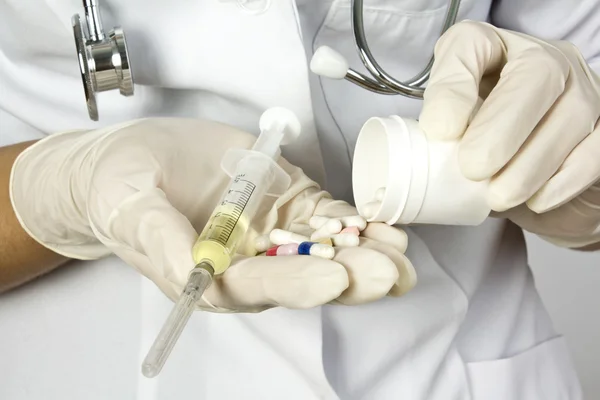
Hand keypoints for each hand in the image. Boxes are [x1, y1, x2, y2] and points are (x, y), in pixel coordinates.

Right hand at [10, 118, 415, 311]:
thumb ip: (160, 238)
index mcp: (213, 275)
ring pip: (327, 248)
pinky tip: (384, 224)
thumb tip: (193, 269)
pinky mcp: (287, 202)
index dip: (297, 283)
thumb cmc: (121, 188)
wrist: (133, 161)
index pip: (260, 285)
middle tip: (386, 271)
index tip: (333, 278)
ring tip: (399, 250)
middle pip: (306, 275)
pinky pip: (328, 215)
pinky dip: (358, 220)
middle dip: (349, 276)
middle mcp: (251, 260)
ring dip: (366, 252)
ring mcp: (273, 231)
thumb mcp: (130, 207)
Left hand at [420, 21, 599, 247]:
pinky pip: (592, 151)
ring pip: (568, 115)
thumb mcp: (458, 135)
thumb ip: (442, 137)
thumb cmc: (492, 150)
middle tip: (472, 168)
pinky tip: (536, 200)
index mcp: (494, 51)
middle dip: (500, 127)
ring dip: (528, 163)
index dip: (453, 85)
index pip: (471, 44)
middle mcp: (544, 59)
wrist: (543, 179)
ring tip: (497, 196)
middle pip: (533, 75)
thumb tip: (415, 162)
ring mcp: (584, 90)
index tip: (438, 130)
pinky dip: (562, 180)